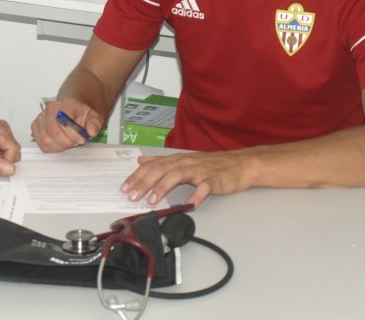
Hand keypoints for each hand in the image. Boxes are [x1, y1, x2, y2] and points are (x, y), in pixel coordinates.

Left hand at [0, 121, 20, 175]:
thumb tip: (10, 169)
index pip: (14, 150)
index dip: (5, 161)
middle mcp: (2, 127)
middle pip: (15, 150)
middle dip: (3, 159)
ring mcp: (2, 129)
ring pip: (13, 150)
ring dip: (2, 156)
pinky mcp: (1, 134)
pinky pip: (8, 148)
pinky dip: (0, 153)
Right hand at [30, 100, 102, 152]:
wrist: (72, 109)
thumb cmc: (81, 114)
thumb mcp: (94, 116)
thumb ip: (95, 123)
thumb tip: (92, 131)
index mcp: (66, 104)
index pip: (64, 121)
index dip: (72, 134)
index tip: (81, 138)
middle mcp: (50, 109)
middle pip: (53, 132)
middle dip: (66, 142)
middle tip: (75, 142)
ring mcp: (41, 118)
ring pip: (46, 140)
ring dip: (59, 146)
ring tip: (68, 141)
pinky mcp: (35, 126)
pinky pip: (41, 143)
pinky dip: (51, 147)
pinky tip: (59, 143)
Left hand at [120, 151, 254, 206]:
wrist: (240, 164)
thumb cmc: (211, 165)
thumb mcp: (183, 160)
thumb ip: (161, 161)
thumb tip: (140, 161)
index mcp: (177, 160)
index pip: (153, 166)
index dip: (138, 176)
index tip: (124, 187)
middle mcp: (186, 163)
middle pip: (162, 170)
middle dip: (144, 182)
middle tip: (132, 195)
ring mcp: (200, 171)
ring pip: (178, 175)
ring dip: (163, 187)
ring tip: (152, 200)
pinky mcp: (214, 180)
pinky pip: (205, 187)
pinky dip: (197, 195)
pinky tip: (190, 204)